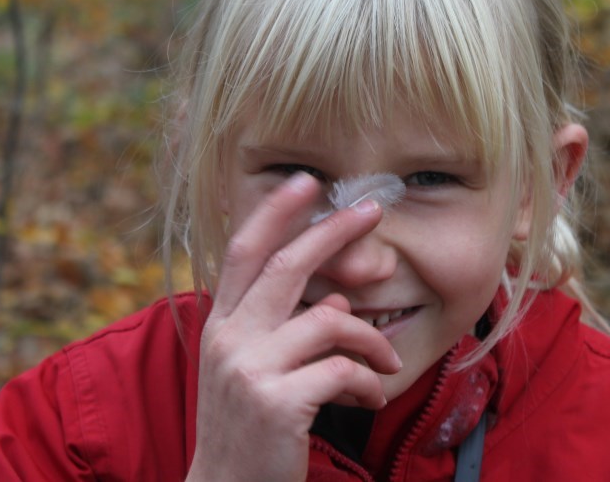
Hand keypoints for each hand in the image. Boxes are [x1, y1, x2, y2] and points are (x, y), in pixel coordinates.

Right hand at [187, 173, 401, 481]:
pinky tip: (372, 397)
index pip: (242, 251)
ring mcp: (249, 368)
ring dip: (372, 339)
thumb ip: (285, 330)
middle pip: (288, 265)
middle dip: (334, 231)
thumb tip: (337, 301)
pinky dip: (370, 381)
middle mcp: (229, 338)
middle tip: (372, 210)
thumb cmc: (250, 430)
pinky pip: (343, 369)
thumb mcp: (253, 371)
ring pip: (331, 320)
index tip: (305, 181)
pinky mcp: (276, 402)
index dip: (274, 212)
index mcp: (222, 325)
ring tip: (387, 362)